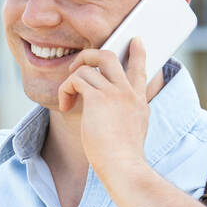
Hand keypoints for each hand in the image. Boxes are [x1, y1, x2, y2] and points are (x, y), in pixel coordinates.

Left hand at [57, 36, 150, 180]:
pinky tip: (65, 105)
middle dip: (89, 55)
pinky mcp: (97, 98)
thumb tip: (124, 114)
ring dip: (71, 79)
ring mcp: (114, 93)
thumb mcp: (136, 132)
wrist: (124, 166)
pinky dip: (66, 90)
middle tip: (77, 66)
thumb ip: (132, 116)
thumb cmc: (125, 158)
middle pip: (109, 56)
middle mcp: (128, 92)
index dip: (138, 53)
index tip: (136, 40)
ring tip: (67, 97)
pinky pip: (75, 80)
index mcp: (138, 101)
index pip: (141, 69)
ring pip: (88, 66)